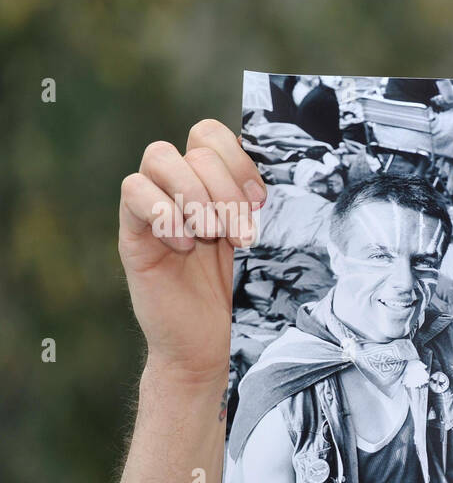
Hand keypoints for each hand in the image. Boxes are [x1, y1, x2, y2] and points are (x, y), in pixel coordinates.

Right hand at [119, 119, 266, 387]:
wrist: (212, 348)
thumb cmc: (243, 298)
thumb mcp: (264, 247)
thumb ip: (264, 208)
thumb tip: (289, 172)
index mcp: (217, 185)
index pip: (213, 133)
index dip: (239, 158)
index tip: (260, 202)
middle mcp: (184, 188)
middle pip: (196, 144)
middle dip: (225, 185)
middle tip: (240, 233)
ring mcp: (156, 207)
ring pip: (160, 155)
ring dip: (194, 192)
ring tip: (212, 235)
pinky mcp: (134, 232)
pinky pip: (134, 191)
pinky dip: (163, 213)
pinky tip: (184, 247)